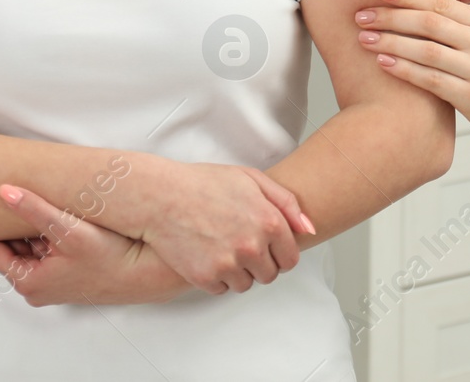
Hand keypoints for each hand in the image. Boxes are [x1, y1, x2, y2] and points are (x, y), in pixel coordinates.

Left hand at [0, 185, 192, 305]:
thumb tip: (4, 191)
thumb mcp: (68, 230)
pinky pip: (48, 250)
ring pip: (30, 248)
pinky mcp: (69, 274)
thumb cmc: (111, 258)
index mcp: (29, 283)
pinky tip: (53, 213)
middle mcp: (38, 287)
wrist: (148, 274)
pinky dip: (46, 233)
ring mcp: (54, 281)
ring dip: (29, 227)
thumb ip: (34, 209)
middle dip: (7, 223)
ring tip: (23, 198)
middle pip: (11, 248)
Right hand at [142, 162, 314, 294]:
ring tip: (223, 248)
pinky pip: (222, 289)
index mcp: (269, 222)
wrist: (161, 197)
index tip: (267, 246)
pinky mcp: (206, 277)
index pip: (290, 258)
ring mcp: (229, 264)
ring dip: (239, 272)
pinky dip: (217, 278)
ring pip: (247, 285)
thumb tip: (309, 229)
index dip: (279, 253)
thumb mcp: (252, 179)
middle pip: (270, 275)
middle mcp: (252, 246)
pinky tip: (208, 255)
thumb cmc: (204, 184)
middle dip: (260, 263)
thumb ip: (286, 203)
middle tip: (242, 245)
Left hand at [355, 0, 469, 150]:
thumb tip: (410, 6)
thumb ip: (455, 24)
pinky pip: (431, 79)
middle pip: (429, 23)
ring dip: (391, 42)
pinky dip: (404, 69)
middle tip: (361, 15)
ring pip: (427, 50)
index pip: (439, 2)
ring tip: (365, 38)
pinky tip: (384, 63)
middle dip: (391, 17)